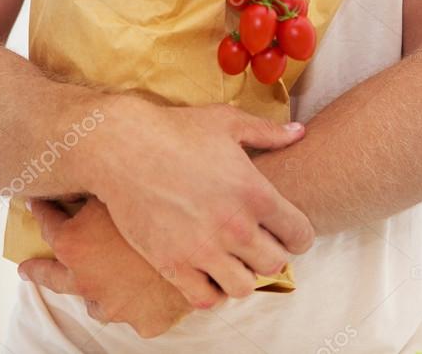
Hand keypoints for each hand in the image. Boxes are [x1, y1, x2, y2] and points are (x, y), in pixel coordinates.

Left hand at [19, 199, 192, 338]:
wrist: (203, 243)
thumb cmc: (159, 204)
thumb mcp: (116, 188)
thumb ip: (91, 186)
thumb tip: (77, 169)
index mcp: (72, 245)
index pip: (46, 221)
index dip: (40, 209)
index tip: (35, 205)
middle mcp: (85, 280)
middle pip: (51, 277)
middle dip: (38, 270)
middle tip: (27, 268)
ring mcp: (113, 306)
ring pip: (95, 302)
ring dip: (95, 290)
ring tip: (100, 279)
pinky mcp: (143, 321)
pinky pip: (134, 315)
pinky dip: (137, 304)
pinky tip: (144, 291)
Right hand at [82, 99, 313, 307]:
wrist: (122, 148)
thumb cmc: (175, 131)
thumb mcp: (227, 123)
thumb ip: (267, 132)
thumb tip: (298, 133)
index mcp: (256, 193)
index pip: (300, 235)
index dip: (296, 234)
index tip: (283, 230)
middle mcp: (236, 228)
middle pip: (275, 264)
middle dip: (269, 254)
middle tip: (254, 243)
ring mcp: (204, 250)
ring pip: (244, 287)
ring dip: (240, 275)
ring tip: (230, 259)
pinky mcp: (173, 264)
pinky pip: (205, 299)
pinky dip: (209, 290)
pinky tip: (204, 270)